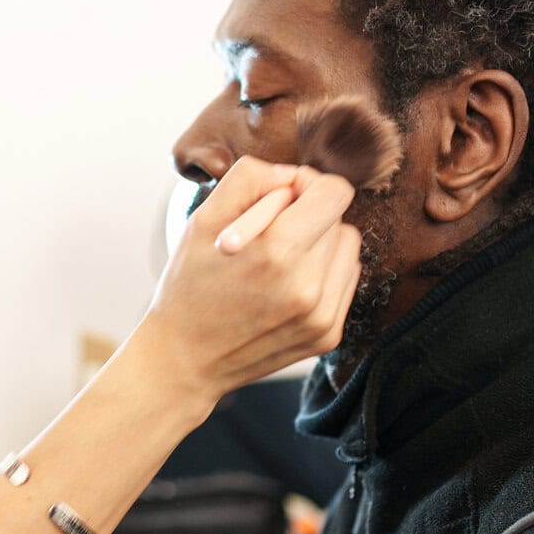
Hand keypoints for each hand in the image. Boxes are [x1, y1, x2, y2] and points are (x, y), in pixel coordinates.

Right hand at [135, 156, 360, 400]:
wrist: (185, 358)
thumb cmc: (189, 285)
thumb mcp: (203, 220)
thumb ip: (250, 179)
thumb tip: (292, 175)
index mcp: (277, 251)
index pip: (334, 192)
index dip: (306, 184)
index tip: (281, 197)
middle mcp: (308, 286)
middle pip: (340, 219)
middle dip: (308, 216)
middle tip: (268, 235)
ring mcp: (322, 315)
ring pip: (348, 249)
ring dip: (320, 244)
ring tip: (279, 261)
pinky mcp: (328, 335)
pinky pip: (346, 281)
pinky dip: (323, 274)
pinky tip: (288, 285)